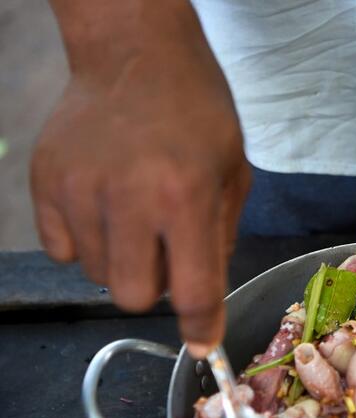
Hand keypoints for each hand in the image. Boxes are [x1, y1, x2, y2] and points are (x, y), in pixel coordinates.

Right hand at [31, 2, 250, 356]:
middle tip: (166, 253)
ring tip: (136, 218)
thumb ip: (220, 239)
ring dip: (122, 262)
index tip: (204, 345)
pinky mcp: (44, 183)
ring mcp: (77, 190)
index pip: (192, 289)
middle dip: (154, 288)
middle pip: (132, 296)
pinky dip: (87, 242)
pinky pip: (62, 250)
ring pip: (97, 276)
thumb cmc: (197, 113)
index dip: (200, 326)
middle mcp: (128, 199)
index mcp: (184, 196)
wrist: (135, 55)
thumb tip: (202, 298)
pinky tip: (104, 207)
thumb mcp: (232, 173)